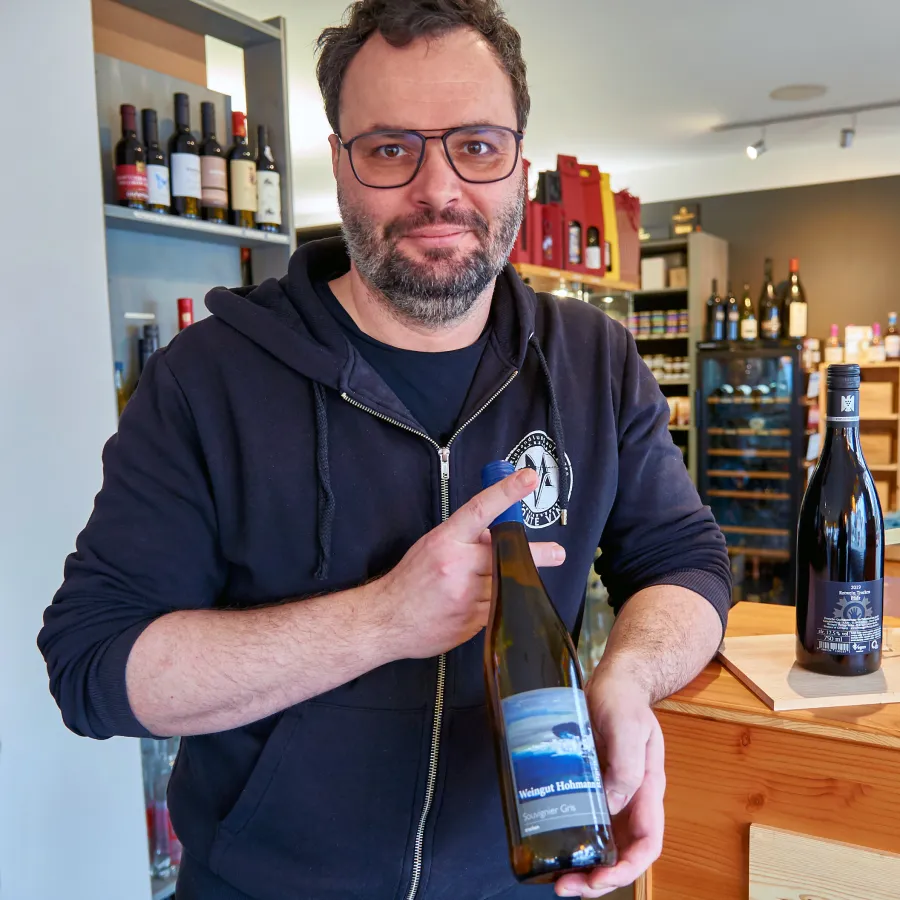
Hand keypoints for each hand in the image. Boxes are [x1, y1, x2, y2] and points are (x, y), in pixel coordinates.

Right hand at [374, 467, 565, 660]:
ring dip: (515, 580)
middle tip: (557, 552)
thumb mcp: (433, 545)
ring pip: (507, 583)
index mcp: (446, 540)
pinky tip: (491, 602)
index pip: (481, 509)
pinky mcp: (472, 622)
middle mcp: (457, 566)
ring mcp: (466, 597)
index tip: (528, 478)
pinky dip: (500, 602)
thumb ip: (466, 537)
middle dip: (537, 553)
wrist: (387, 620)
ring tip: (517, 579)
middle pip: (507, 553)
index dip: (507, 492)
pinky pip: (499, 607)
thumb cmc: (411, 579)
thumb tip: (499, 530)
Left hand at [555, 676, 665, 897]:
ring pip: (604, 844)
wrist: (614, 682)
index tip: (600, 877)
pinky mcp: (592, 786)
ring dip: (584, 866)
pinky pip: (586, 822)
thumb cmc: (624, 700)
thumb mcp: (627, 727)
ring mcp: (612, 795)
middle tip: (567, 887)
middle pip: (623, 854)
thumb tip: (612, 805)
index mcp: (648, 790)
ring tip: (558, 879)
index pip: (647, 844)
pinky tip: (553, 845)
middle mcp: (632, 800)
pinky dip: (573, 840)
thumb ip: (626, 766)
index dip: (627, 869)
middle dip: (599, 878)